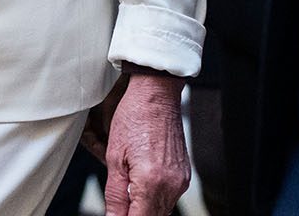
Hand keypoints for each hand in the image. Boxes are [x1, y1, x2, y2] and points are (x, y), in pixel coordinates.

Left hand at [102, 72, 189, 215]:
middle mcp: (171, 184)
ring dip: (143, 206)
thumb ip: (115, 194)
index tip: (114, 214)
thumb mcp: (114, 157)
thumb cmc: (135, 117)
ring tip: (130, 183)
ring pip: (161, 210)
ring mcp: (180, 180)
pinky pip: (169, 197)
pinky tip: (142, 179)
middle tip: (119, 199)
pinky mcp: (184, 175)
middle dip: (133, 213)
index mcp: (151, 181)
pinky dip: (154, 195)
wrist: (157, 95)